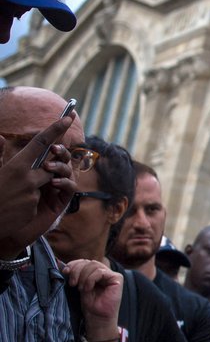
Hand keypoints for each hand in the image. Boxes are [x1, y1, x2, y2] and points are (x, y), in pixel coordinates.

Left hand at [0, 114, 77, 256]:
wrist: (3, 228)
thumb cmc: (1, 201)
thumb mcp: (0, 175)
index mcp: (32, 164)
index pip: (47, 142)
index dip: (57, 128)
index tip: (69, 114)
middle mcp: (46, 173)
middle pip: (62, 155)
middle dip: (61, 149)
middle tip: (53, 150)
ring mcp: (54, 187)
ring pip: (68, 169)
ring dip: (61, 166)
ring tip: (48, 170)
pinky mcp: (59, 202)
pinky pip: (70, 188)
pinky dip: (65, 182)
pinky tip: (54, 183)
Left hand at [61, 258, 123, 332]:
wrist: (97, 317)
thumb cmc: (89, 304)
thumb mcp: (78, 285)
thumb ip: (74, 274)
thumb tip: (59, 263)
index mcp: (95, 272)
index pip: (84, 261)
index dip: (74, 264)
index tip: (65, 272)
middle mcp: (104, 271)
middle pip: (88, 262)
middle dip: (77, 271)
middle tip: (72, 283)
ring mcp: (111, 275)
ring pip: (94, 265)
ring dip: (84, 276)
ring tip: (80, 288)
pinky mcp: (117, 278)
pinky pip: (100, 272)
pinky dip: (91, 279)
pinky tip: (88, 288)